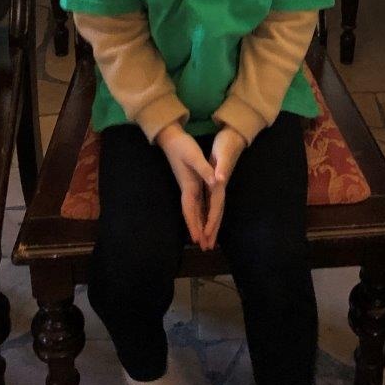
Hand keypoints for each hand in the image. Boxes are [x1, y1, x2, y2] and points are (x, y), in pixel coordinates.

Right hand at [156, 124, 214, 246]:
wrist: (170, 138)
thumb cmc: (182, 145)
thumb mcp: (194, 156)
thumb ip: (204, 170)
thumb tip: (215, 182)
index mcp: (189, 185)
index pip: (191, 209)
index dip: (194, 225)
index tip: (197, 240)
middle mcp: (188, 189)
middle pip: (192, 214)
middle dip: (198, 230)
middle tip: (204, 247)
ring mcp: (188, 186)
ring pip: (194, 210)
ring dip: (199, 224)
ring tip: (203, 239)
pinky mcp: (189, 183)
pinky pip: (196, 203)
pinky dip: (199, 213)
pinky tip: (202, 218)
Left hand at [201, 127, 246, 249]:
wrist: (235, 135)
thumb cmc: (228, 144)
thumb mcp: (223, 154)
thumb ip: (221, 168)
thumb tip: (219, 181)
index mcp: (219, 184)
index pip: (215, 207)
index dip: (211, 222)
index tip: (206, 236)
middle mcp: (220, 188)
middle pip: (216, 213)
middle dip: (212, 230)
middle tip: (207, 248)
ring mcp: (218, 186)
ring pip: (214, 210)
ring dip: (211, 225)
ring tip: (208, 240)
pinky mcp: (216, 183)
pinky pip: (212, 203)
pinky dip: (209, 213)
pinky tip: (206, 219)